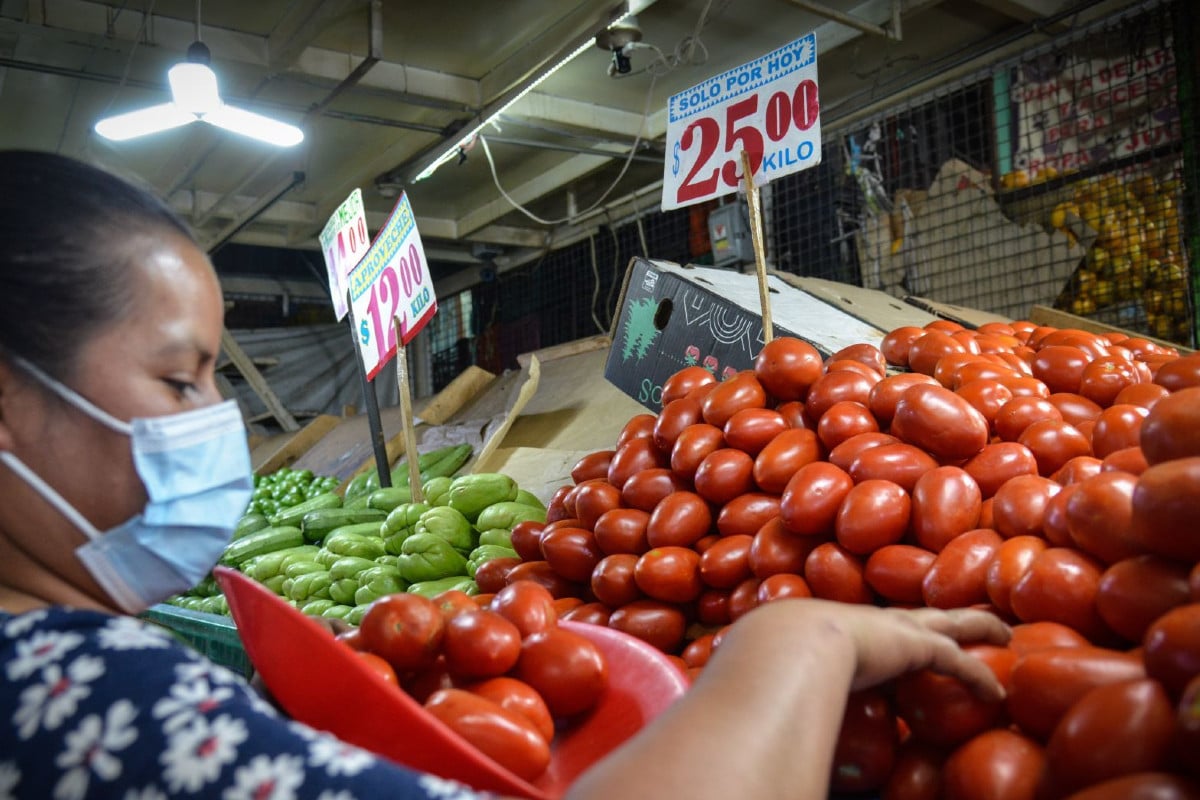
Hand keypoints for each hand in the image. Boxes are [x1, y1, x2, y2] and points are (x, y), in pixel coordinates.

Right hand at [804, 602, 1011, 700]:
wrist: (796, 642)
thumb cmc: (781, 651)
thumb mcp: (792, 661)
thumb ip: (797, 673)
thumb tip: (785, 695)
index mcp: (853, 623)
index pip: (888, 622)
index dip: (905, 624)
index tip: (914, 628)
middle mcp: (882, 620)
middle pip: (929, 611)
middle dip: (953, 612)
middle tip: (976, 615)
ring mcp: (903, 629)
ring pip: (954, 623)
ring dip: (980, 627)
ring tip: (1003, 633)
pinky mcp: (919, 647)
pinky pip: (960, 663)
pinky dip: (980, 677)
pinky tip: (997, 694)